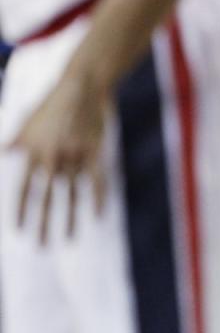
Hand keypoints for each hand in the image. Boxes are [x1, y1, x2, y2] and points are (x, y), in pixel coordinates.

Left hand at [12, 69, 108, 244]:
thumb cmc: (52, 103)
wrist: (82, 85)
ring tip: (70, 239)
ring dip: (70, 218)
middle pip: (47, 198)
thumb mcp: (26, 121)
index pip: (24, 189)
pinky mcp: (96, 152)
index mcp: (34, 153)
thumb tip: (2, 153)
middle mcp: (53, 158)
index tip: (19, 231)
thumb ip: (15, 142)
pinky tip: (97, 216)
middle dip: (43, 224)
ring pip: (72, 194)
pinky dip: (97, 198)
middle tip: (41, 247)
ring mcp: (76, 156)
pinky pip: (97, 180)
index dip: (22, 211)